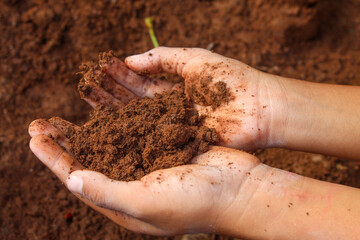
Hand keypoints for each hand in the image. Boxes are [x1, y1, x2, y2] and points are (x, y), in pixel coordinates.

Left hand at [28, 118, 263, 235]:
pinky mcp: (164, 147)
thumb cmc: (196, 203)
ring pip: (110, 141)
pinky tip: (109, 105)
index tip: (34, 138)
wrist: (238, 187)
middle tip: (41, 121)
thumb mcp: (147, 204)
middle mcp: (132, 183)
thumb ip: (108, 193)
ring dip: (89, 125)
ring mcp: (148, 164)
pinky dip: (120, 118)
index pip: (78, 179)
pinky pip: (135, 130)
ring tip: (70, 109)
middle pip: (90, 159)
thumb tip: (71, 181)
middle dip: (65, 141)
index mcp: (124, 202)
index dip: (54, 160)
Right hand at [85, 47, 283, 149]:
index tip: (95, 70)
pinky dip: (132, 138)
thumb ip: (161, 58)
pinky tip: (111, 135)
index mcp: (173, 88)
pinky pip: (152, 143)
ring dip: (115, 116)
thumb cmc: (231, 80)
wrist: (261, 109)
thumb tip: (128, 59)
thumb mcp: (193, 59)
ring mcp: (173, 129)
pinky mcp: (180, 146)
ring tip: (88, 109)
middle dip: (109, 95)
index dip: (117, 76)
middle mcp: (169, 110)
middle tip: (83, 89)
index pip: (138, 82)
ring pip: (138, 123)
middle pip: (133, 103)